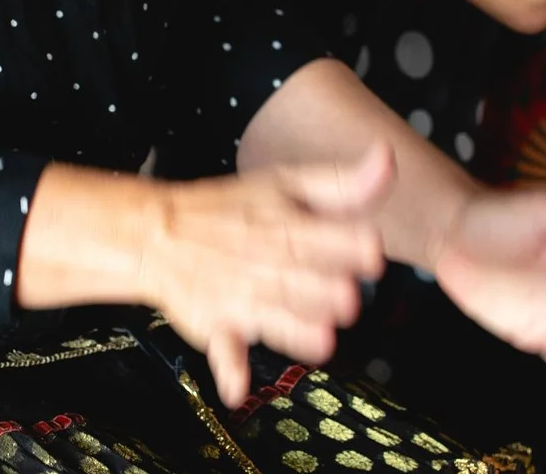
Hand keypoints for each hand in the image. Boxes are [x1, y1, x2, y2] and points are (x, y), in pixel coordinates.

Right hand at [138, 147, 391, 406]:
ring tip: (321, 339)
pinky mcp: (216, 326)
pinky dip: (229, 368)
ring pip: (269, 316)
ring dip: (293, 329)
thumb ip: (343, 184)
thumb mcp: (286, 184)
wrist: (157, 233)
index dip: (348, 243)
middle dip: (324, 291)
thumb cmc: (230, 210)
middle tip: (348, 299)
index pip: (320, 234)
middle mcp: (262, 261)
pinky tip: (238, 385)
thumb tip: (387, 160)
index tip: (371, 250)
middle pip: (298, 279)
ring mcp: (238, 297)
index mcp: (283, 223)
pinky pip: (221, 349)